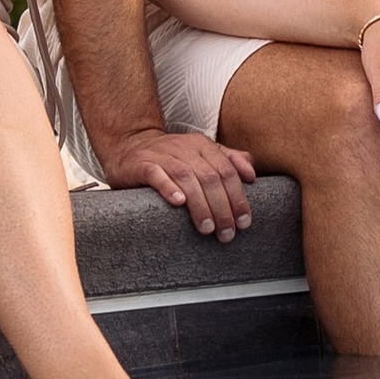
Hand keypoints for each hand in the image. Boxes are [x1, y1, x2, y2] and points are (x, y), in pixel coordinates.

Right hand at [104, 127, 256, 240]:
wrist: (128, 145)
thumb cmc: (170, 157)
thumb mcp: (200, 153)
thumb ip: (228, 159)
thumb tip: (251, 174)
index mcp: (202, 145)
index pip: (227, 171)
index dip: (238, 197)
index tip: (244, 222)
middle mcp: (184, 148)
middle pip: (210, 177)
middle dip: (222, 208)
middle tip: (227, 233)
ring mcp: (162, 155)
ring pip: (187, 177)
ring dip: (200, 205)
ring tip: (207, 228)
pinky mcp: (141, 164)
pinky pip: (156, 174)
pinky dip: (168, 187)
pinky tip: (178, 203)